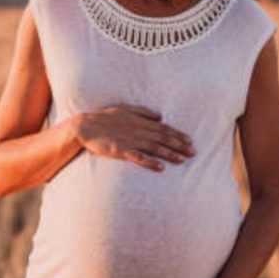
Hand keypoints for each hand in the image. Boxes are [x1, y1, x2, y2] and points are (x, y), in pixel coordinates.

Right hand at [71, 104, 195, 171]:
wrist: (85, 127)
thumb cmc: (104, 118)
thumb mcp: (125, 109)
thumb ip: (143, 112)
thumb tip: (159, 115)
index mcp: (140, 121)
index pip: (163, 128)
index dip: (178, 134)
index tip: (190, 141)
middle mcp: (138, 130)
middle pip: (163, 138)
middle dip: (179, 145)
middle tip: (193, 152)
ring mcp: (130, 141)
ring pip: (154, 148)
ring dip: (169, 154)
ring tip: (182, 160)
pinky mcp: (121, 150)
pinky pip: (139, 158)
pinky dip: (150, 162)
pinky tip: (161, 168)